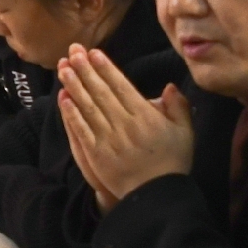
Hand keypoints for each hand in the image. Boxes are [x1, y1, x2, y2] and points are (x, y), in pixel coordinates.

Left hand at [56, 44, 193, 205]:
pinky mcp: (96, 155)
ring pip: (88, 107)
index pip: (121, 86)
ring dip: (74, 86)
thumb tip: (169, 86)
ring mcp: (108, 140)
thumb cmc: (172, 163)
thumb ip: (178, 107)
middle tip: (72, 51)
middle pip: (100, 92)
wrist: (156, 196)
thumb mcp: (185, 133)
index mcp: (146, 117)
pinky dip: (71, 113)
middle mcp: (125, 125)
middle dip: (85, 70)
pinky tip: (63, 99)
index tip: (93, 52)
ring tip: (63, 68)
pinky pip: (81, 130)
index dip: (105, 68)